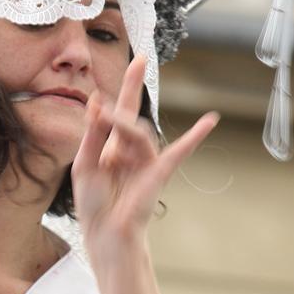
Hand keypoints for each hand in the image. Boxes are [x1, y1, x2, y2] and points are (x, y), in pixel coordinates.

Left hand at [71, 53, 218, 254]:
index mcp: (112, 146)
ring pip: (138, 131)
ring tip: (105, 118)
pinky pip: (177, 153)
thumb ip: (92, 134)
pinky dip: (194, 138)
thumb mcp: (84, 165)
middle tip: (139, 60)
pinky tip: (209, 121)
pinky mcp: (157, 174)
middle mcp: (131, 150)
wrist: (104, 234)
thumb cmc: (93, 204)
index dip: (127, 85)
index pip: (120, 110)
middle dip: (130, 90)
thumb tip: (97, 102)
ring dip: (121, 123)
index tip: (138, 59)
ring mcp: (146, 160)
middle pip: (129, 116)